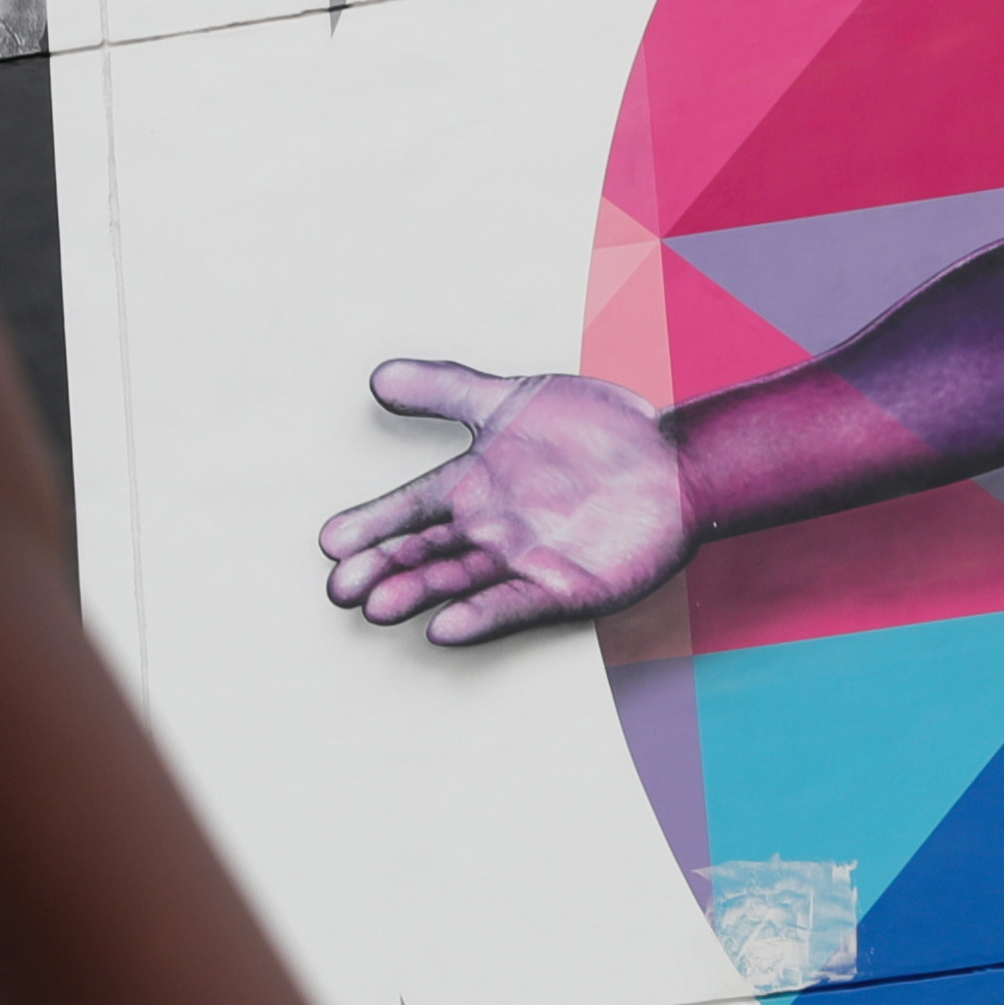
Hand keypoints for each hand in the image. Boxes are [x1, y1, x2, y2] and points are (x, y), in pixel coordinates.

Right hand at [318, 364, 692, 644]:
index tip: (331, 542)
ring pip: (458, 583)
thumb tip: (377, 376)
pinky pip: (512, 605)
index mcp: (472, 489)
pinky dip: (478, 617)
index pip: (409, 511)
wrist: (673, 461)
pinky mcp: (561, 589)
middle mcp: (489, 531)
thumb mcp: (512, 400)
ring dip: (417, 596)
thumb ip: (444, 389)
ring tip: (378, 605)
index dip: (371, 527)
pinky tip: (442, 628)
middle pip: (424, 555)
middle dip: (382, 571)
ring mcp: (523, 562)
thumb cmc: (596, 432)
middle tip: (341, 589)